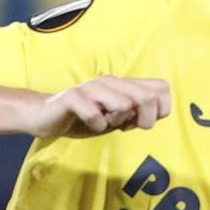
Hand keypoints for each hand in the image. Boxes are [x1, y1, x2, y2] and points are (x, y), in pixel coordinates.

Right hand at [31, 76, 171, 138]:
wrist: (47, 117)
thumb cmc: (85, 117)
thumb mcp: (117, 119)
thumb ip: (137, 114)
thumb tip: (156, 114)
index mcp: (124, 84)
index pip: (162, 88)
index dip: (160, 111)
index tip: (142, 122)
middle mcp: (111, 81)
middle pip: (147, 98)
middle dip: (144, 120)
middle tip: (126, 128)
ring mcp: (92, 88)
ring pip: (123, 105)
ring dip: (116, 123)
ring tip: (104, 123)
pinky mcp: (74, 97)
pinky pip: (95, 115)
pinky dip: (96, 126)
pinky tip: (89, 125)